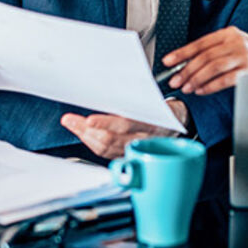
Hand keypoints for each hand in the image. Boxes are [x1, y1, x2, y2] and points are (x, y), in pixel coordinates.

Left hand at [60, 100, 190, 159]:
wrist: (176, 122)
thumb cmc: (162, 107)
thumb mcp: (153, 98)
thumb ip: (133, 99)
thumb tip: (106, 91)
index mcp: (152, 122)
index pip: (126, 124)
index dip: (106, 124)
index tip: (89, 120)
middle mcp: (144, 139)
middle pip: (111, 139)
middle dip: (86, 130)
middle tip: (70, 120)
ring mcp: (136, 149)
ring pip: (106, 148)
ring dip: (85, 137)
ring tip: (73, 125)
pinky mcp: (130, 155)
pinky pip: (107, 153)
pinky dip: (93, 144)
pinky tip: (85, 135)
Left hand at [164, 26, 247, 95]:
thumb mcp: (233, 44)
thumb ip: (213, 50)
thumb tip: (185, 64)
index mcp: (228, 33)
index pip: (200, 43)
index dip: (182, 52)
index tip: (167, 61)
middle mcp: (235, 42)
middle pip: (205, 56)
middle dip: (186, 70)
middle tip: (175, 80)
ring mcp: (243, 56)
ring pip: (213, 68)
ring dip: (196, 79)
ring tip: (186, 87)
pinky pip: (224, 80)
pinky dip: (210, 86)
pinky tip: (201, 91)